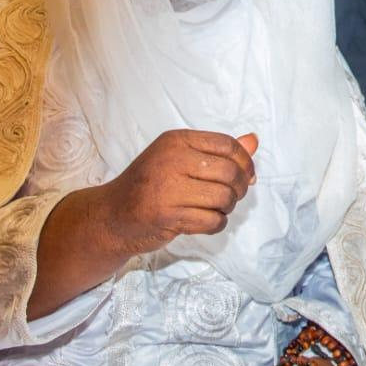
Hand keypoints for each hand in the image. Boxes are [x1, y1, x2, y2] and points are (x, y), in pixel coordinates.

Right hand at [98, 130, 257, 256]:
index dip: (245, 162)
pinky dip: (216, 224)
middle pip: (231, 173)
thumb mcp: (181, 159)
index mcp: (177, 141)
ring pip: (224, 198)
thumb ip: (218, 151)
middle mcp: (172, 160)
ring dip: (227, 208)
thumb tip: (254, 141)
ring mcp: (168, 188)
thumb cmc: (151, 185)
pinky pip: (212, 221)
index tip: (248, 175)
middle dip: (240, 188)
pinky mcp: (167, 215)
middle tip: (232, 196)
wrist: (111, 216)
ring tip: (214, 208)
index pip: (228, 145)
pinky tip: (203, 221)